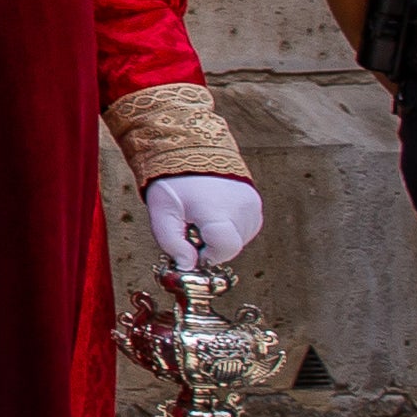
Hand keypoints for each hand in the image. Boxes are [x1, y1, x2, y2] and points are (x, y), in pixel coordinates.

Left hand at [145, 173, 265, 272]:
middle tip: (191, 228)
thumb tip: (187, 266)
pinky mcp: (255, 203)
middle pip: (230, 247)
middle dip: (209, 246)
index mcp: (218, 210)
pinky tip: (213, 214)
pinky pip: (245, 228)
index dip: (206, 255)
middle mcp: (242, 209)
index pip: (224, 249)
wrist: (189, 150)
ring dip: (219, 238)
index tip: (191, 248)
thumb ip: (172, 243)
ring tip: (200, 217)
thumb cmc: (173, 182)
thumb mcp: (161, 213)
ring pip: (239, 239)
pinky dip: (229, 228)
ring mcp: (253, 205)